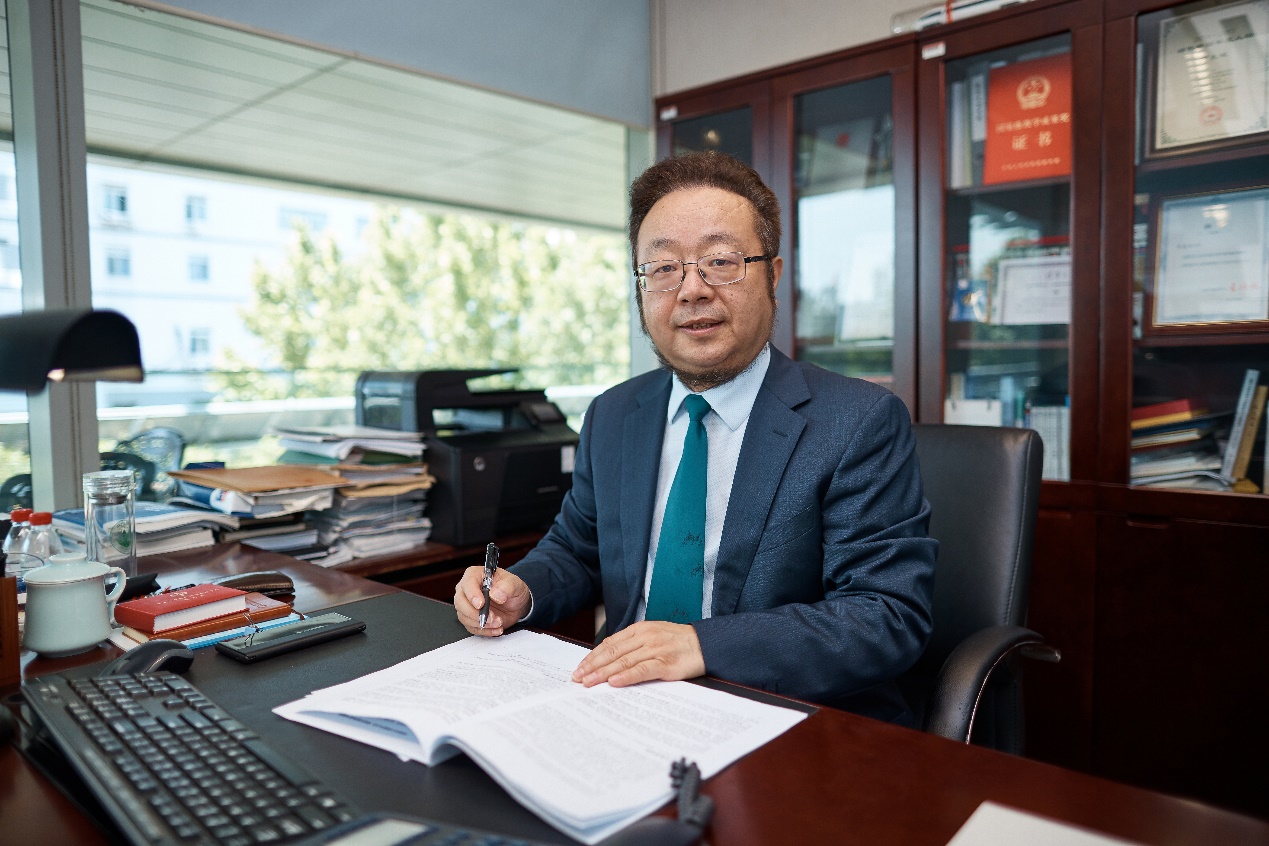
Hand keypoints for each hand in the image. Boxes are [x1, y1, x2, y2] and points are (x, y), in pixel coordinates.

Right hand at [454, 566, 531, 635]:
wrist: (515, 603)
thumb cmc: (511, 589)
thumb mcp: (515, 584)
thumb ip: (507, 587)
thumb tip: (495, 594)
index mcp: (475, 575)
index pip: (468, 584)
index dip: (472, 595)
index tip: (481, 604)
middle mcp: (467, 589)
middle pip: (460, 602)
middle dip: (476, 613)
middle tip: (491, 618)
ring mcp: (467, 605)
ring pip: (464, 617)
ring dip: (482, 624)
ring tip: (498, 623)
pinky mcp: (470, 618)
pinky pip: (472, 627)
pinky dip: (484, 631)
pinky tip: (496, 629)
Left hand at [572, 621, 704, 687]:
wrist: (706, 644)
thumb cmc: (679, 643)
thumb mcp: (653, 636)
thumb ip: (634, 646)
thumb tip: (610, 660)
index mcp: (640, 630)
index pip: (610, 643)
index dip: (593, 656)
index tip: (580, 668)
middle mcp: (645, 637)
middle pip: (612, 653)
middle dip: (592, 666)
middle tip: (577, 678)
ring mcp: (655, 649)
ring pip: (623, 661)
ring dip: (603, 673)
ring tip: (589, 683)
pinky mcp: (666, 663)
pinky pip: (642, 670)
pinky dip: (626, 676)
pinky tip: (614, 682)